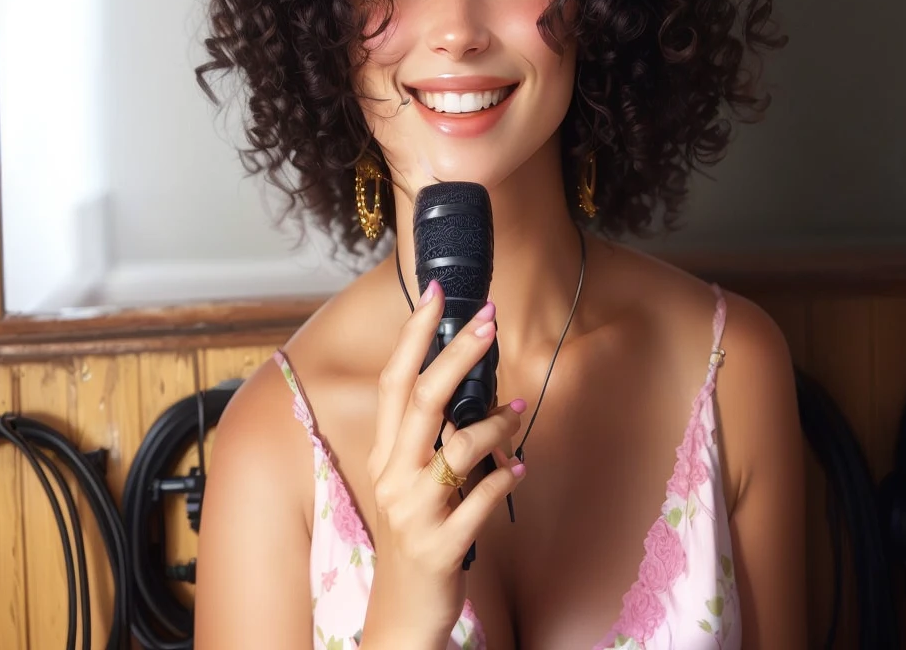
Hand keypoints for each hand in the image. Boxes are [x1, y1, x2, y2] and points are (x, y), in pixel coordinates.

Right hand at [362, 280, 526, 645]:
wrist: (401, 614)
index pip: (394, 381)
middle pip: (423, 399)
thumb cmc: (414, 533)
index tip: (437, 292)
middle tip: (489, 319)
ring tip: (520, 412)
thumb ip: (431, 437)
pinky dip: (505, 478)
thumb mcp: (409, 480)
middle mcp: (393, 476)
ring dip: (496, 423)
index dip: (414, 334)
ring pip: (458, 447)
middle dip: (457, 353)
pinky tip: (520, 466)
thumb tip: (474, 388)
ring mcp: (414, 512)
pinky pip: (481, 502)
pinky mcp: (440, 547)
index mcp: (385, 453)